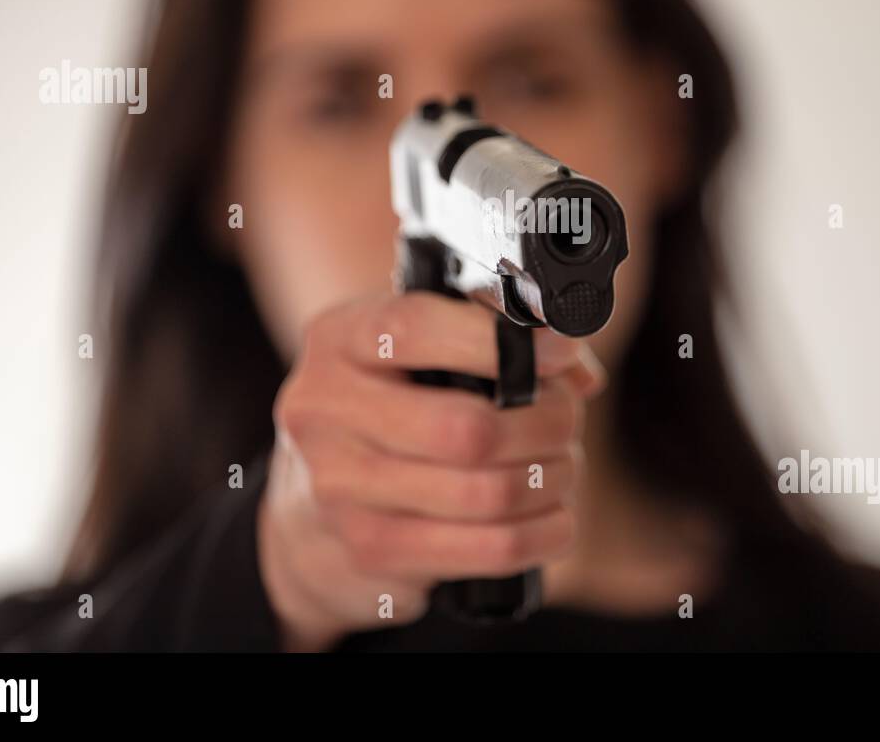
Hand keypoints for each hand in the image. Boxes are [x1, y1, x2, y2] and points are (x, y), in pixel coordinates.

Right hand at [257, 291, 603, 649]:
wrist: (305, 515)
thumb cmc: (382, 414)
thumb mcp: (410, 356)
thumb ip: (487, 340)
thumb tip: (574, 368)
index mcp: (338, 340)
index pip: (419, 329)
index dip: (503, 341)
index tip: (559, 352)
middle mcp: (325, 409)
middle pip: (468, 427)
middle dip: (546, 423)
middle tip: (568, 421)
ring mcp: (341, 488)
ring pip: (488, 493)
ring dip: (550, 479)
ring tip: (561, 468)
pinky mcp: (372, 550)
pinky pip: (489, 549)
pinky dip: (543, 532)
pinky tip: (554, 518)